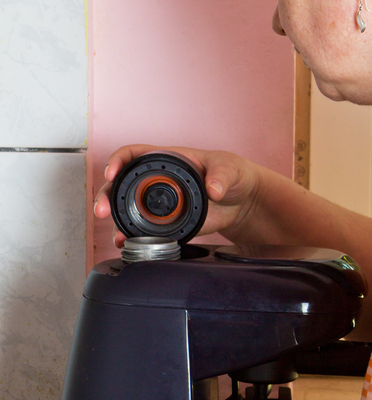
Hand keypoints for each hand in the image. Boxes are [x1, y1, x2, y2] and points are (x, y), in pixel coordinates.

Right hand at [93, 143, 260, 246]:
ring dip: (116, 221)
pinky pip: (143, 229)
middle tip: (102, 210)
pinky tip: (127, 244)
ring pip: (127, 209)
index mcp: (166, 160)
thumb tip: (213, 189)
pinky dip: (132, 237)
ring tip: (116, 234)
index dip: (118, 161)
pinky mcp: (167, 223)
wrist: (242, 201)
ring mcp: (160, 203)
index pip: (133, 155)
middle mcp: (157, 180)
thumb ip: (221, 176)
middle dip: (106, 196)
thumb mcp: (229, 168)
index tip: (112, 174)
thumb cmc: (232, 174)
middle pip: (121, 185)